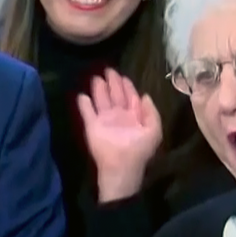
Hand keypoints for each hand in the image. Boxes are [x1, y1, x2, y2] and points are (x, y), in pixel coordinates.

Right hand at [77, 68, 162, 202]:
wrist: (121, 165)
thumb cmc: (139, 149)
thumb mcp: (154, 130)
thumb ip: (151, 112)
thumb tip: (145, 95)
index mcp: (133, 116)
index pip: (130, 97)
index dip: (127, 86)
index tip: (122, 76)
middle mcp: (118, 116)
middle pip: (115, 95)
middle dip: (112, 83)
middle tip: (108, 70)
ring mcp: (104, 121)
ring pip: (101, 100)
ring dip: (99, 89)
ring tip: (96, 78)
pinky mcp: (92, 126)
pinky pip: (87, 112)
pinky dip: (84, 104)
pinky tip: (81, 95)